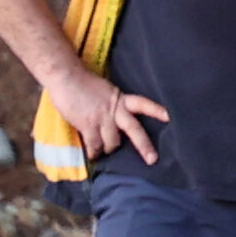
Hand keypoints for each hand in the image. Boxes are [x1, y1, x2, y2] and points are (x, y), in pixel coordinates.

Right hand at [42, 62, 165, 163]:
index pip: (144, 104)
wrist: (65, 77)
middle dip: (144, 146)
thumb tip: (115, 119)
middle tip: (152, 160)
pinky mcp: (88, 125)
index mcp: (121, 99)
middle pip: (134, 130)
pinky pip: (94, 145)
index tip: (170, 117)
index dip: (157, 111)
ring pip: (112, 142)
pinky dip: (93, 152)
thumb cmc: (83, 83)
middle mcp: (115, 110)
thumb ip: (113, 104)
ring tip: (103, 151)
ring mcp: (102, 118)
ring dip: (108, 149)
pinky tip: (92, 155)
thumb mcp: (106, 91)